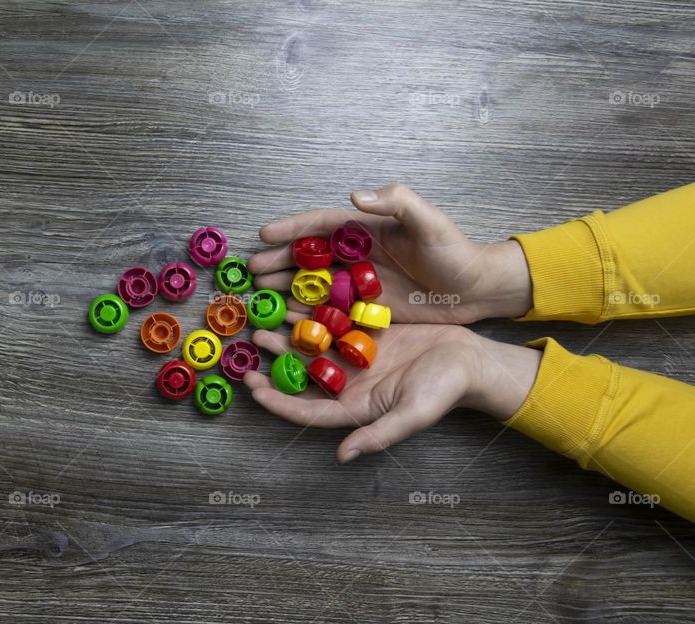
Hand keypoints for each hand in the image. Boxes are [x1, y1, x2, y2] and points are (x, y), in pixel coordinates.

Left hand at [243, 321, 540, 462]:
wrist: (469, 359)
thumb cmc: (444, 391)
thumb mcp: (413, 415)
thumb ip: (378, 435)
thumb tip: (343, 456)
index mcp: (354, 406)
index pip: (307, 409)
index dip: (278, 401)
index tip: (253, 388)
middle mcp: (349, 382)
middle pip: (303, 373)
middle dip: (276, 360)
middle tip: (252, 341)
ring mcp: (355, 355)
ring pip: (313, 344)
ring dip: (289, 332)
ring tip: (265, 316)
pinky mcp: (366, 331)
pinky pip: (333, 321)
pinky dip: (314, 311)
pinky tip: (297, 297)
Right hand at [248, 183, 533, 322]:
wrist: (475, 289)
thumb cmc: (455, 251)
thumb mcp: (429, 222)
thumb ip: (397, 202)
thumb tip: (356, 197)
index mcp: (367, 229)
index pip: (321, 225)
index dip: (292, 228)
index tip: (265, 233)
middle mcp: (358, 254)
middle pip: (309, 256)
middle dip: (279, 261)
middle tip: (252, 272)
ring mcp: (360, 282)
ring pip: (315, 283)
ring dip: (287, 288)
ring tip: (261, 296)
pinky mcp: (367, 308)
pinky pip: (331, 310)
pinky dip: (309, 315)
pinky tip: (289, 321)